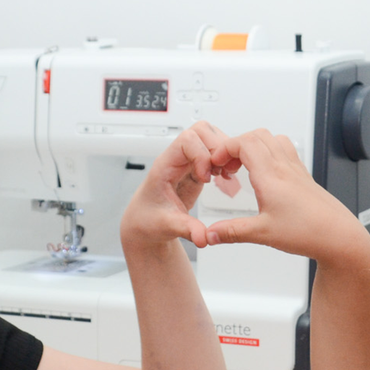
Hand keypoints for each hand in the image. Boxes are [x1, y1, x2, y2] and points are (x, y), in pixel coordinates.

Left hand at [121, 121, 235, 247]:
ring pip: (209, 137)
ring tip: (224, 174)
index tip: (205, 178)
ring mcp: (187, 161)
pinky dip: (224, 159)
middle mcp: (176, 159)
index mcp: (164, 166)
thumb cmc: (149, 220)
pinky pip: (213, 151)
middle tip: (221, 173)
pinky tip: (224, 176)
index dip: (201, 155)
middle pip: (200, 131)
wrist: (145, 223)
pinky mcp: (196, 168)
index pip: (186, 140)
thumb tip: (203, 238)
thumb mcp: (167, 227)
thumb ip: (187, 230)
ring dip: (223, 152)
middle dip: (217, 149)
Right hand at [205, 129, 369, 264]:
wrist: (339, 235)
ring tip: (244, 166)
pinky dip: (269, 151)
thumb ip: (232, 232)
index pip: (243, 143)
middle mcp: (284, 167)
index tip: (215, 163)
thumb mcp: (262, 233)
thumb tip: (210, 234)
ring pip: (272, 138)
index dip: (224, 148)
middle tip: (227, 166)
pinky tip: (266, 173)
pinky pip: (285, 150)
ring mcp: (296, 169)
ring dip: (254, 145)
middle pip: (256, 135)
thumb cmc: (309, 232)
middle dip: (235, 145)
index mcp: (271, 176)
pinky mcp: (304, 176)